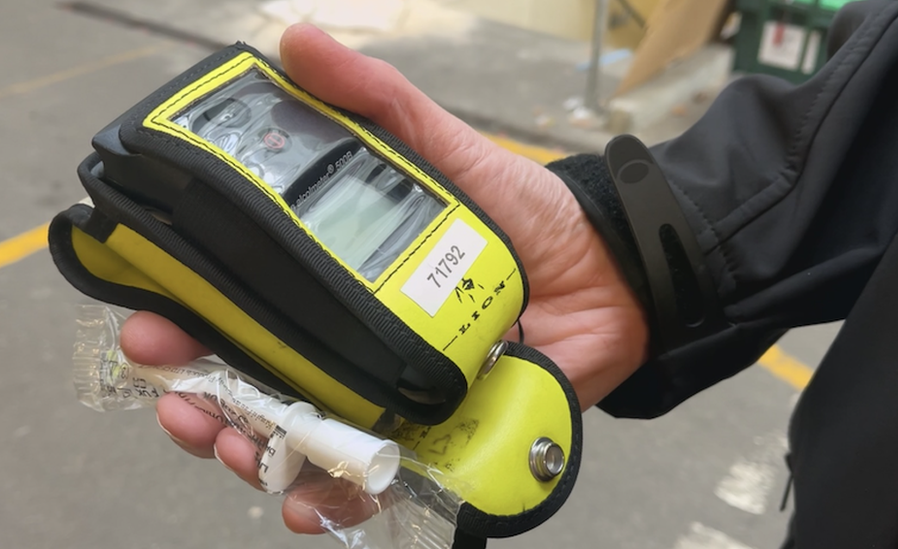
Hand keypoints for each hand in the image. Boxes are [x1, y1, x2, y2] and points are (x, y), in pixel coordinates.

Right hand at [121, 23, 648, 534]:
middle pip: (253, 382)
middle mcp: (352, 342)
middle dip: (202, 401)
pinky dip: (334, 499)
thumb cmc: (529, 215)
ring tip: (236, 450)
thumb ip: (378, 104)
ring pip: (299, 439)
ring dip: (251, 452)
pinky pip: (373, 481)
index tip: (151, 325)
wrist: (613, 276)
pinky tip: (304, 502)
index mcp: (338, 280)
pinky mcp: (434, 440)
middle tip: (182, 405)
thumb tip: (298, 43)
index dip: (186, 318)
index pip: (240, 306)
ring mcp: (389, 397)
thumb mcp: (447, 149)